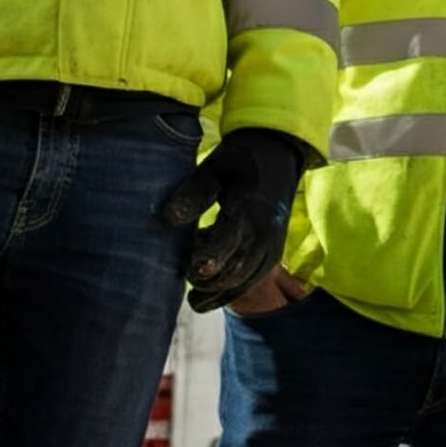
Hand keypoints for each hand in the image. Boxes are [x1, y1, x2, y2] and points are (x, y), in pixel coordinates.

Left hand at [160, 129, 303, 313]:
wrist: (277, 155)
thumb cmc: (239, 162)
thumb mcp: (214, 168)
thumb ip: (193, 193)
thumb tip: (168, 219)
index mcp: (248, 212)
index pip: (224, 246)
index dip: (202, 261)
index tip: (185, 263)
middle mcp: (263, 234)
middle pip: (232, 272)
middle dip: (204, 278)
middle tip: (184, 267)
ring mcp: (270, 246)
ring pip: (240, 282)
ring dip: (213, 288)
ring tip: (192, 278)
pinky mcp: (271, 254)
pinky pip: (249, 282)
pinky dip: (226, 291)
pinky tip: (204, 290)